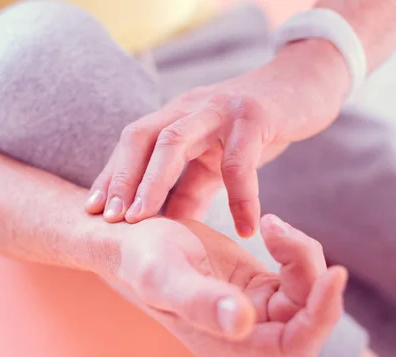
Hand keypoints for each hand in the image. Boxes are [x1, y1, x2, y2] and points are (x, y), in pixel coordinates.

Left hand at [85, 40, 348, 236]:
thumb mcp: (214, 161)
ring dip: (154, 182)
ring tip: (145, 222)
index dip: (110, 175)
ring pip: (174, 141)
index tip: (92, 210)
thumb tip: (167, 229)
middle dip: (121, 178)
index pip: (132, 144)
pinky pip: (240, 161)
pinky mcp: (254, 115)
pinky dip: (241, 199)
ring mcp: (219, 108)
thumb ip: (189, 191)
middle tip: (111, 219)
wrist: (303, 87)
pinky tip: (246, 229)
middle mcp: (188, 108)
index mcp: (174, 117)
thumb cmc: (251, 130)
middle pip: (141, 137)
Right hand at [111, 213, 346, 356]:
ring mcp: (248, 309)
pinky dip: (291, 250)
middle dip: (312, 279)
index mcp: (222, 341)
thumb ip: (199, 301)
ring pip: (303, 295)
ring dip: (300, 256)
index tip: (334, 274)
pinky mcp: (251, 285)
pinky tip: (270, 227)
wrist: (126, 238)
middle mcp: (241, 332)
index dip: (320, 319)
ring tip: (271, 224)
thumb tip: (242, 323)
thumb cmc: (138, 255)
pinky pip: (291, 275)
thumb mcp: (163, 274)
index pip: (292, 348)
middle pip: (306, 321)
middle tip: (286, 235)